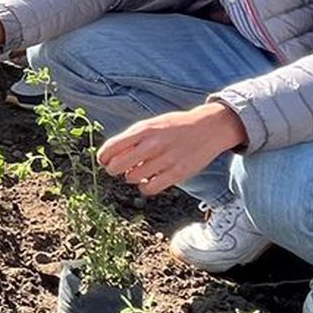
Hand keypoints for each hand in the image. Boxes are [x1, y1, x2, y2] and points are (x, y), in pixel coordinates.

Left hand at [97, 102, 246, 195]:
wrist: (209, 127)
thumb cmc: (175, 126)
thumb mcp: (152, 124)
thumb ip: (132, 138)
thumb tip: (110, 156)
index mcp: (144, 129)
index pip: (112, 147)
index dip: (103, 157)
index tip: (104, 160)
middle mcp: (153, 144)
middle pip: (117, 166)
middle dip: (113, 169)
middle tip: (117, 169)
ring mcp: (166, 159)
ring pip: (132, 178)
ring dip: (131, 177)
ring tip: (139, 171)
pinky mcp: (178, 173)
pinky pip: (149, 188)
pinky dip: (144, 187)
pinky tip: (148, 180)